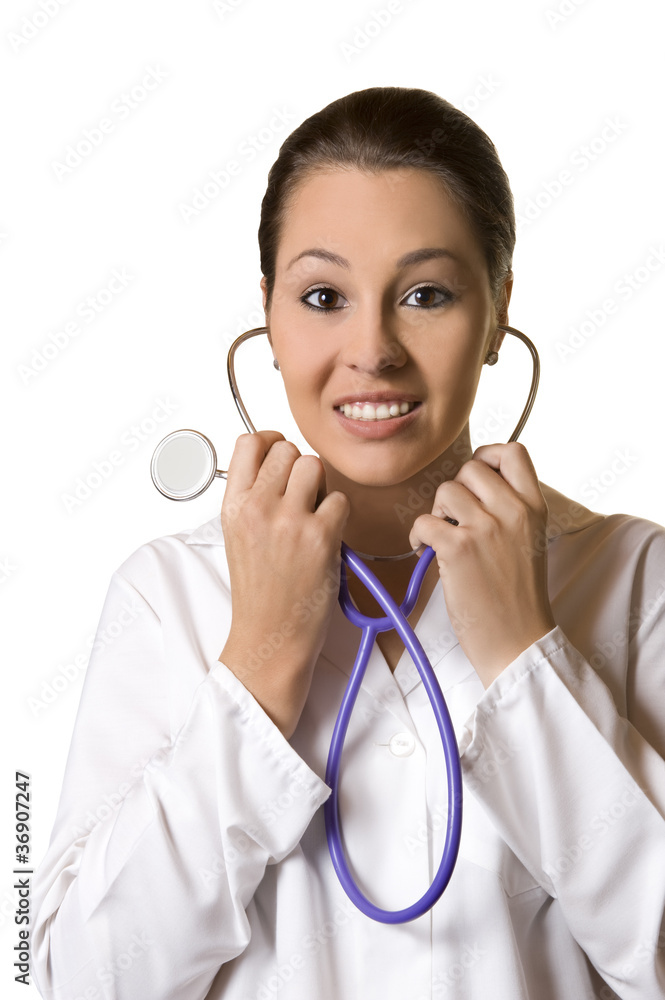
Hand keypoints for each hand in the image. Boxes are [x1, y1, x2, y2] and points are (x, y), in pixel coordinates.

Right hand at [219, 431, 349, 738]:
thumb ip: (253, 498)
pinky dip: (339, 517)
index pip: (248, 442)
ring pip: (316, 467)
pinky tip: (326, 539)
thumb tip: (280, 463)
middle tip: (301, 499)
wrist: (270, 637)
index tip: (280, 456)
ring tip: (314, 517)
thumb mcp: (238, 537)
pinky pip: (340, 500)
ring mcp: (289, 521)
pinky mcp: (320, 536)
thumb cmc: (259, 592)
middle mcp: (257, 508)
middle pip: (289, 450)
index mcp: (232, 507)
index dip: (271, 442)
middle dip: (300, 469)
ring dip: (321, 489)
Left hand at [408, 442, 555, 689]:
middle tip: (456, 521)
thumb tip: (472, 486)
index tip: (476, 482)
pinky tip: (426, 554)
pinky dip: (418, 537)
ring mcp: (486, 528)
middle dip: (456, 491)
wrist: (518, 641)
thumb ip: (510, 509)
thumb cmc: (518, 597)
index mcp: (535, 507)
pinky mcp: (458, 548)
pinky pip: (424, 521)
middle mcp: (513, 511)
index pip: (513, 451)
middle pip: (470, 468)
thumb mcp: (530, 541)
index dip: (488, 457)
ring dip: (436, 513)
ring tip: (442, 539)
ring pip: (445, 490)